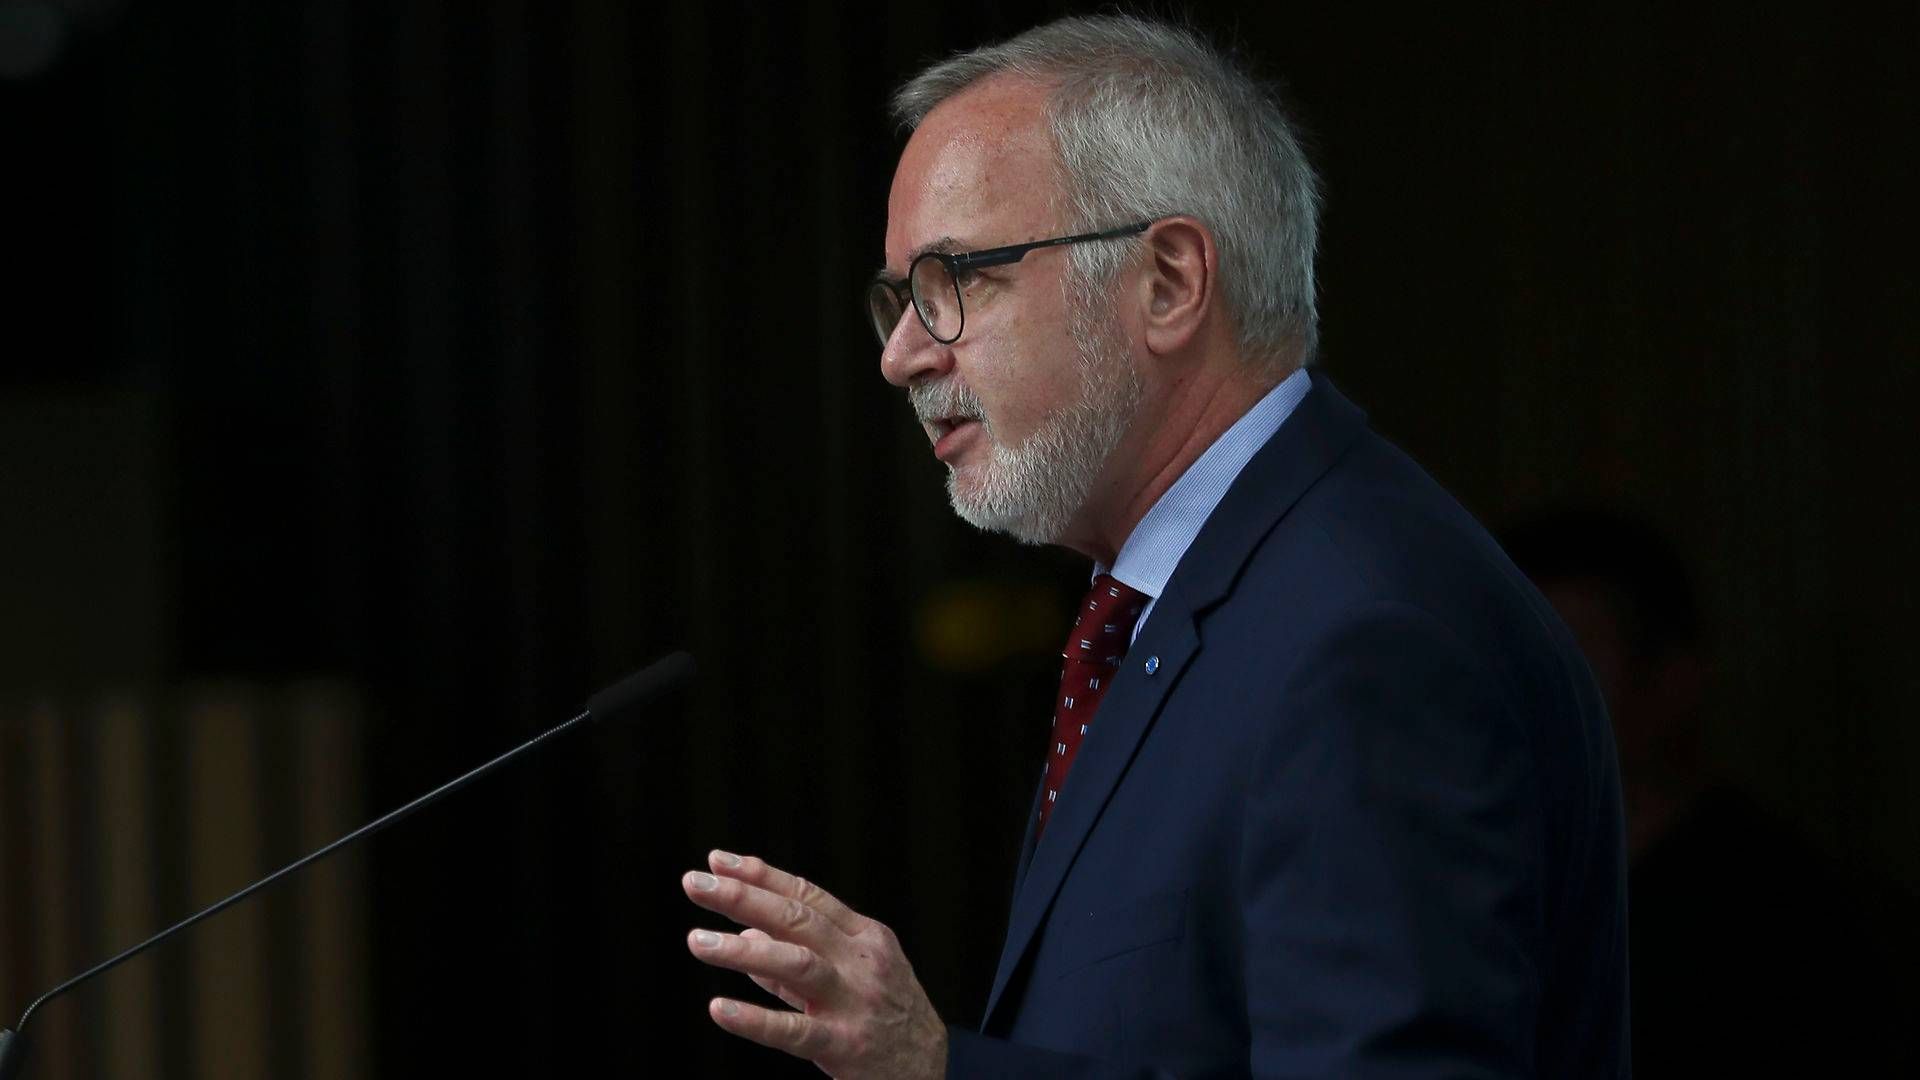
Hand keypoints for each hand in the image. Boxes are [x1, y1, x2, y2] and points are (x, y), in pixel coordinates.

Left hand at [682, 850, 947, 1078]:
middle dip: (743, 897)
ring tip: (698, 941)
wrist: (931, 1070)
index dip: (761, 876)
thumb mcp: (855, 974)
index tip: (719, 862)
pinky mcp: (845, 1045)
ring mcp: (854, 1002)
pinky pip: (794, 1031)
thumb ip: (799, 956)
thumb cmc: (888, 1018)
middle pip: (797, 919)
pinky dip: (755, 1018)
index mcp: (865, 936)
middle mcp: (861, 961)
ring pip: (796, 964)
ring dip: (743, 951)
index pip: (807, 895)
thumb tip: (747, 934)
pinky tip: (720, 1008)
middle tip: (696, 884)